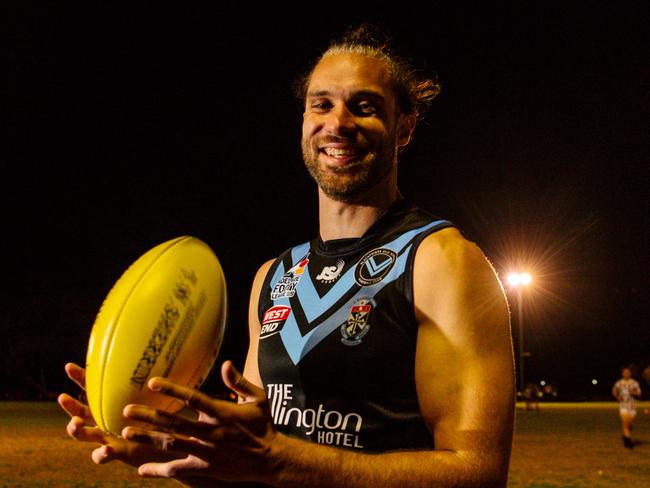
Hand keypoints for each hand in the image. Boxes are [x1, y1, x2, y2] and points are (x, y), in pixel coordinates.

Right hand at [57, 362, 183, 466]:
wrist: (168, 443)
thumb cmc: (162, 416)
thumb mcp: (160, 396)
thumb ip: (158, 381)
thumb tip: (164, 353)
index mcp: (112, 403)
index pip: (92, 388)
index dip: (80, 378)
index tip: (69, 366)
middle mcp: (105, 419)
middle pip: (80, 411)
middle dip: (69, 405)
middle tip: (63, 397)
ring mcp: (106, 436)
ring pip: (82, 434)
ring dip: (75, 428)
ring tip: (76, 423)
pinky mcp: (114, 453)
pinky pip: (100, 455)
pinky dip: (100, 453)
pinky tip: (106, 449)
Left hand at [121, 360, 275, 483]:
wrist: (270, 459)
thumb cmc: (263, 425)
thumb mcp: (258, 399)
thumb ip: (239, 381)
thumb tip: (226, 363)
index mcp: (221, 412)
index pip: (192, 398)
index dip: (172, 389)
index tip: (152, 382)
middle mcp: (209, 432)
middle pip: (174, 422)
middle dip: (149, 416)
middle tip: (126, 410)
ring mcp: (205, 451)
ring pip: (171, 445)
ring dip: (147, 439)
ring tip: (126, 433)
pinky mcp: (204, 467)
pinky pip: (178, 469)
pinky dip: (159, 470)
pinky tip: (141, 470)